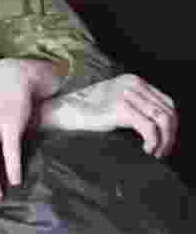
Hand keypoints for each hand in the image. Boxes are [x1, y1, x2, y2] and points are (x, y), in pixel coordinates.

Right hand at [38, 74, 176, 157]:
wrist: (62, 111)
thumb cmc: (85, 111)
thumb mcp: (114, 101)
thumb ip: (135, 105)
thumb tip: (160, 127)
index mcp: (133, 80)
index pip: (167, 103)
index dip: (171, 125)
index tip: (165, 141)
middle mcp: (132, 84)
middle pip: (168, 111)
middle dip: (171, 135)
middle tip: (162, 152)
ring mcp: (126, 95)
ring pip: (163, 120)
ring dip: (165, 141)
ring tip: (156, 153)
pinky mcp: (120, 108)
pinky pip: (150, 129)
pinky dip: (153, 142)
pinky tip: (146, 150)